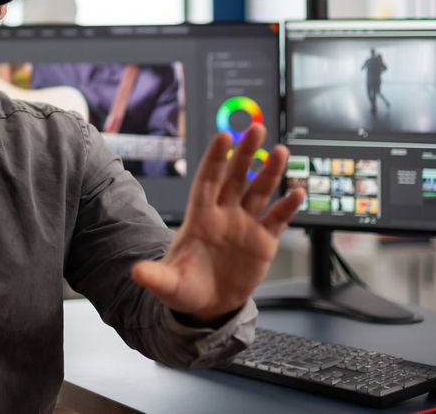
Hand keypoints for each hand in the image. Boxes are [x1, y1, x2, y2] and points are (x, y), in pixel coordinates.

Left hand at [131, 124, 303, 322]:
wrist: (208, 306)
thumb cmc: (186, 288)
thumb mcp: (169, 284)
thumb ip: (156, 277)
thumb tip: (138, 273)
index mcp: (200, 218)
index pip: (208, 181)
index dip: (215, 159)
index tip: (224, 136)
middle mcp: (224, 215)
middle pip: (236, 178)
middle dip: (246, 154)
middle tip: (256, 129)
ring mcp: (245, 226)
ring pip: (259, 192)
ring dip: (270, 172)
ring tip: (281, 151)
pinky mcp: (263, 243)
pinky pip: (277, 219)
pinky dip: (287, 207)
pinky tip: (297, 192)